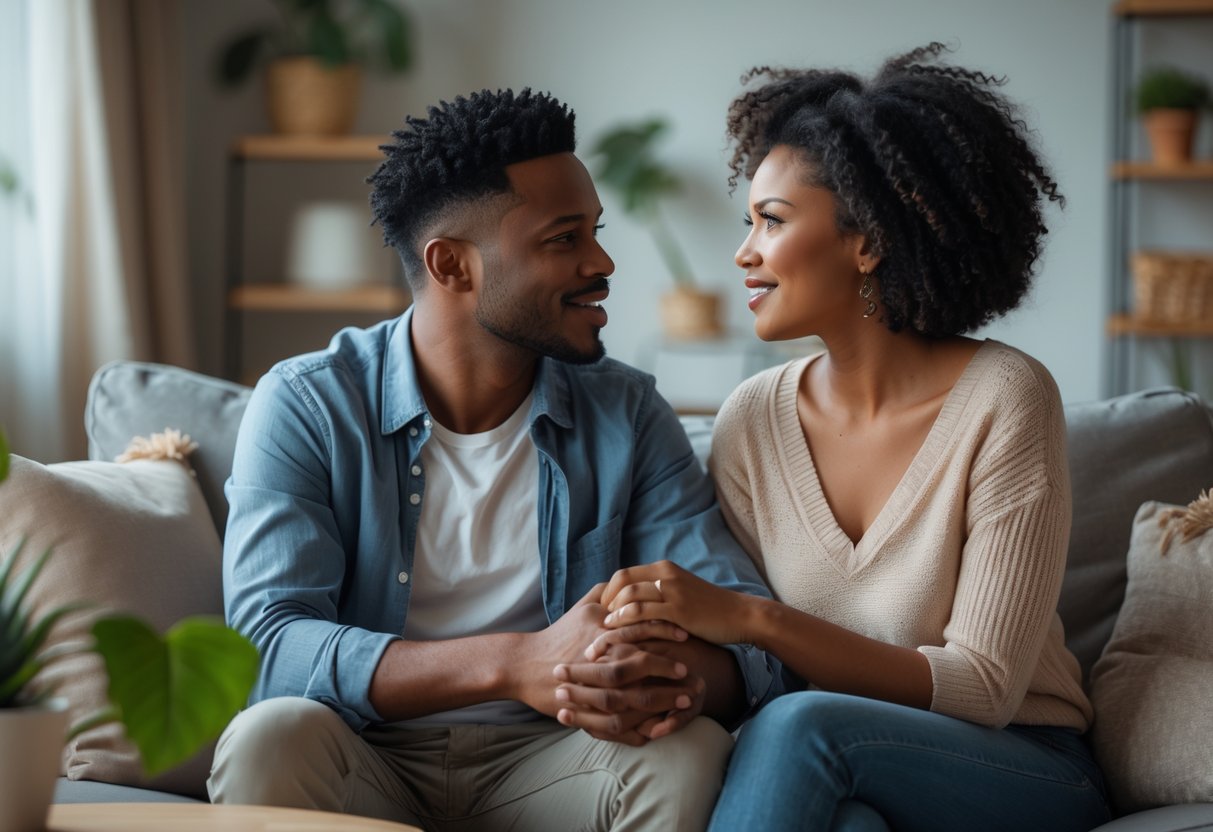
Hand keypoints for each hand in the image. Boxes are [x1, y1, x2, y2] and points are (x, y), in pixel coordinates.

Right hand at [515, 586, 689, 745]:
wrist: (523, 665)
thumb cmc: (558, 635)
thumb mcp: (579, 608)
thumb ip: (604, 591)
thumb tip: (626, 580)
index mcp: (599, 629)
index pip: (639, 626)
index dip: (666, 631)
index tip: (688, 636)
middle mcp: (596, 656)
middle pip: (641, 665)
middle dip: (672, 672)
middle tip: (695, 676)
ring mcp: (590, 685)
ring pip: (633, 697)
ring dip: (664, 702)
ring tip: (687, 702)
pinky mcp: (585, 709)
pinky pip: (618, 724)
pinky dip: (641, 728)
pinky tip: (660, 729)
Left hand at [596, 561, 754, 648]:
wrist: (740, 615)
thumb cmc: (710, 609)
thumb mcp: (682, 592)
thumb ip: (660, 593)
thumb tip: (634, 604)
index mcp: (664, 568)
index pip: (624, 574)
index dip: (609, 592)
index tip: (602, 611)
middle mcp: (665, 574)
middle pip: (621, 581)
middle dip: (604, 601)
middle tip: (597, 621)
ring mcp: (672, 590)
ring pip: (628, 597)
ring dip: (611, 614)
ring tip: (603, 630)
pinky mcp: (677, 609)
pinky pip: (642, 613)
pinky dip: (625, 622)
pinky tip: (618, 634)